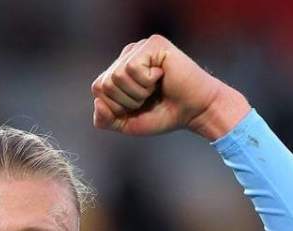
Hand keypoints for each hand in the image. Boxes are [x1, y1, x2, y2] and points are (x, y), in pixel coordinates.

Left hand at [90, 35, 248, 139]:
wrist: (195, 111)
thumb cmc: (164, 114)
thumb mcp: (127, 124)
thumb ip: (105, 119)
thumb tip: (97, 101)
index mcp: (118, 70)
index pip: (98, 89)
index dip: (116, 107)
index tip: (139, 106)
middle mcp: (127, 55)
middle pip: (104, 84)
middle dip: (127, 101)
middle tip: (149, 98)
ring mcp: (139, 48)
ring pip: (117, 76)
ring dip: (138, 92)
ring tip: (155, 88)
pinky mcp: (153, 44)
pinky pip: (132, 68)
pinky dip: (146, 81)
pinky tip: (161, 76)